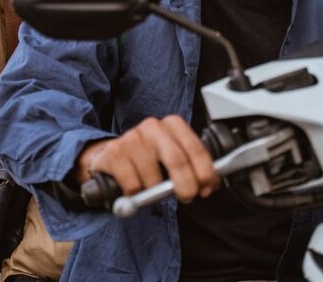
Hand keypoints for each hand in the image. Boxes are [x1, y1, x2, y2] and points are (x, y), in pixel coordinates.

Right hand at [76, 115, 218, 202]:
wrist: (112, 158)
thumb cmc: (148, 159)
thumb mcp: (172, 156)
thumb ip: (192, 166)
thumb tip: (210, 183)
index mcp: (172, 124)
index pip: (195, 148)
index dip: (205, 172)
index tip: (206, 188)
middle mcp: (152, 126)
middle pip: (177, 160)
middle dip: (186, 185)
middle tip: (187, 197)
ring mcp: (132, 138)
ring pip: (153, 177)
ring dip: (155, 192)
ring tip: (152, 189)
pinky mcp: (114, 152)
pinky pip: (133, 184)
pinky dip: (136, 193)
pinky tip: (134, 186)